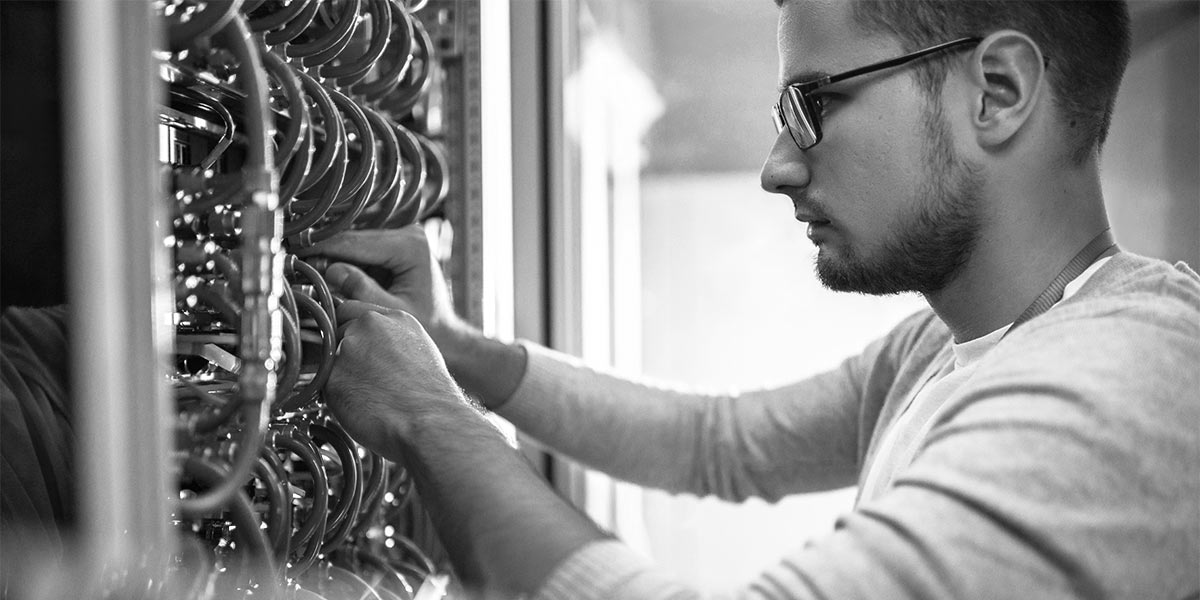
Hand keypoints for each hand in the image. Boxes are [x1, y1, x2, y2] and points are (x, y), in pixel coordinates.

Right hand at [297, 226, 459, 343]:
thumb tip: (330, 271)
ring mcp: (403, 235)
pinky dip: (344, 259)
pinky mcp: (395, 243)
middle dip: (324, 250)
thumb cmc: (427, 325)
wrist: (444, 331)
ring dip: (332, 253)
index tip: (296, 252)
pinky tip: (324, 270)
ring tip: (303, 266)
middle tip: (292, 260)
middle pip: (354, 238)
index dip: (324, 248)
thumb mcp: (392, 311)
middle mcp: (409, 232)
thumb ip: (362, 291)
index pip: (357, 242)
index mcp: (412, 245)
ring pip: (354, 241)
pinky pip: (361, 248)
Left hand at [324, 301, 464, 459]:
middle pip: (337, 332)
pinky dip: (336, 398)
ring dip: (340, 375)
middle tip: (365, 379)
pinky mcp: (332, 376)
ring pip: (329, 359)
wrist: (430, 422)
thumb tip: (372, 349)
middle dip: (343, 352)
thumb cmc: (431, 396)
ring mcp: (348, 348)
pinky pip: (324, 386)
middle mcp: (368, 326)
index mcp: (394, 317)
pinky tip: (362, 407)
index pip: (351, 310)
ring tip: (368, 396)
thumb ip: (391, 340)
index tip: (357, 349)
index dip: (350, 331)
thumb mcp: (420, 351)